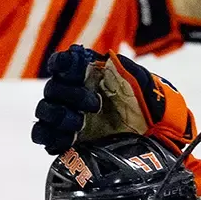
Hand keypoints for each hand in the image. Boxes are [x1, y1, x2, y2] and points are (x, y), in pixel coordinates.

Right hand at [32, 45, 190, 154]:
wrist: (156, 138)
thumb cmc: (149, 106)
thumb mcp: (141, 81)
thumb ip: (121, 66)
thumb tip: (102, 57)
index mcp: (88, 76)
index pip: (62, 64)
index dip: (60, 64)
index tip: (67, 68)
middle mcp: (73, 95)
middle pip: (51, 89)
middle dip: (70, 95)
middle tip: (95, 105)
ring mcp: (68, 118)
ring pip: (44, 113)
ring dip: (58, 116)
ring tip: (80, 125)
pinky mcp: (67, 142)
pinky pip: (45, 138)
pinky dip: (52, 138)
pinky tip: (69, 140)